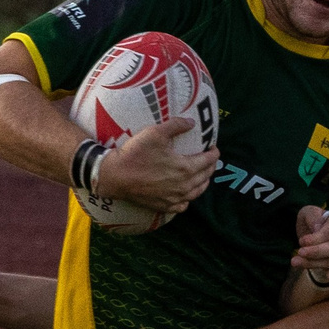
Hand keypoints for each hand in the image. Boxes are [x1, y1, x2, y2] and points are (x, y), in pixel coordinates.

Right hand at [95, 115, 218, 213]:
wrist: (115, 176)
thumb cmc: (135, 154)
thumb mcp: (155, 133)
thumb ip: (176, 125)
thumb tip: (192, 122)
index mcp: (186, 168)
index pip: (209, 160)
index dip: (214, 152)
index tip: (213, 147)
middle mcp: (184, 186)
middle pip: (206, 176)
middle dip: (211, 166)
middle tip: (209, 159)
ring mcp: (175, 198)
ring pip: (197, 192)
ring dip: (203, 182)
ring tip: (202, 175)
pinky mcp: (164, 206)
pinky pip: (183, 205)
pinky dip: (188, 199)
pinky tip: (186, 193)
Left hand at [292, 205, 328, 288]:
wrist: (320, 239)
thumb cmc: (314, 224)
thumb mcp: (308, 214)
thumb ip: (312, 216)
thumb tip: (317, 228)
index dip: (316, 239)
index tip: (301, 242)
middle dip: (316, 252)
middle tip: (299, 253)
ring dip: (315, 263)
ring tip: (297, 262)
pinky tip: (327, 275)